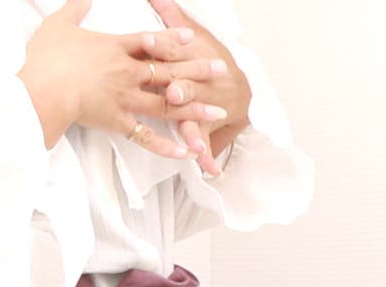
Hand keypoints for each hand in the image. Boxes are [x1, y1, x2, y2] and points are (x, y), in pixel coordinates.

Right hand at [17, 0, 232, 160]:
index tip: (192, 39)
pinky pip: (145, 136)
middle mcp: (127, 71)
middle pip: (168, 69)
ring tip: (217, 111)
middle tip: (220, 70)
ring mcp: (124, 98)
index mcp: (115, 47)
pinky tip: (183, 151)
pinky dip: (164, 145)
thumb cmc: (46, 60)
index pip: (150, 41)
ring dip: (193, 108)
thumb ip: (75, 8)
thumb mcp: (59, 24)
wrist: (42, 91)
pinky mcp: (116, 122)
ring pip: (166, 102)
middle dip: (196, 70)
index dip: (172, 39)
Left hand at [142, 0, 251, 174]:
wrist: (240, 89)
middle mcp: (196, 83)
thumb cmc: (208, 62)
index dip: (160, 45)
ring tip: (193, 143)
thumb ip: (171, 17)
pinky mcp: (203, 125)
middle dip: (181, 89)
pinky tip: (209, 170)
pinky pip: (207, 142)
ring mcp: (201, 106)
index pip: (172, 51)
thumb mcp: (193, 36)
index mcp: (188, 60)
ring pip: (195, 117)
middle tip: (174, 93)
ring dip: (194, 128)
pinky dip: (209, 155)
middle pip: (186, 85)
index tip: (146, 41)